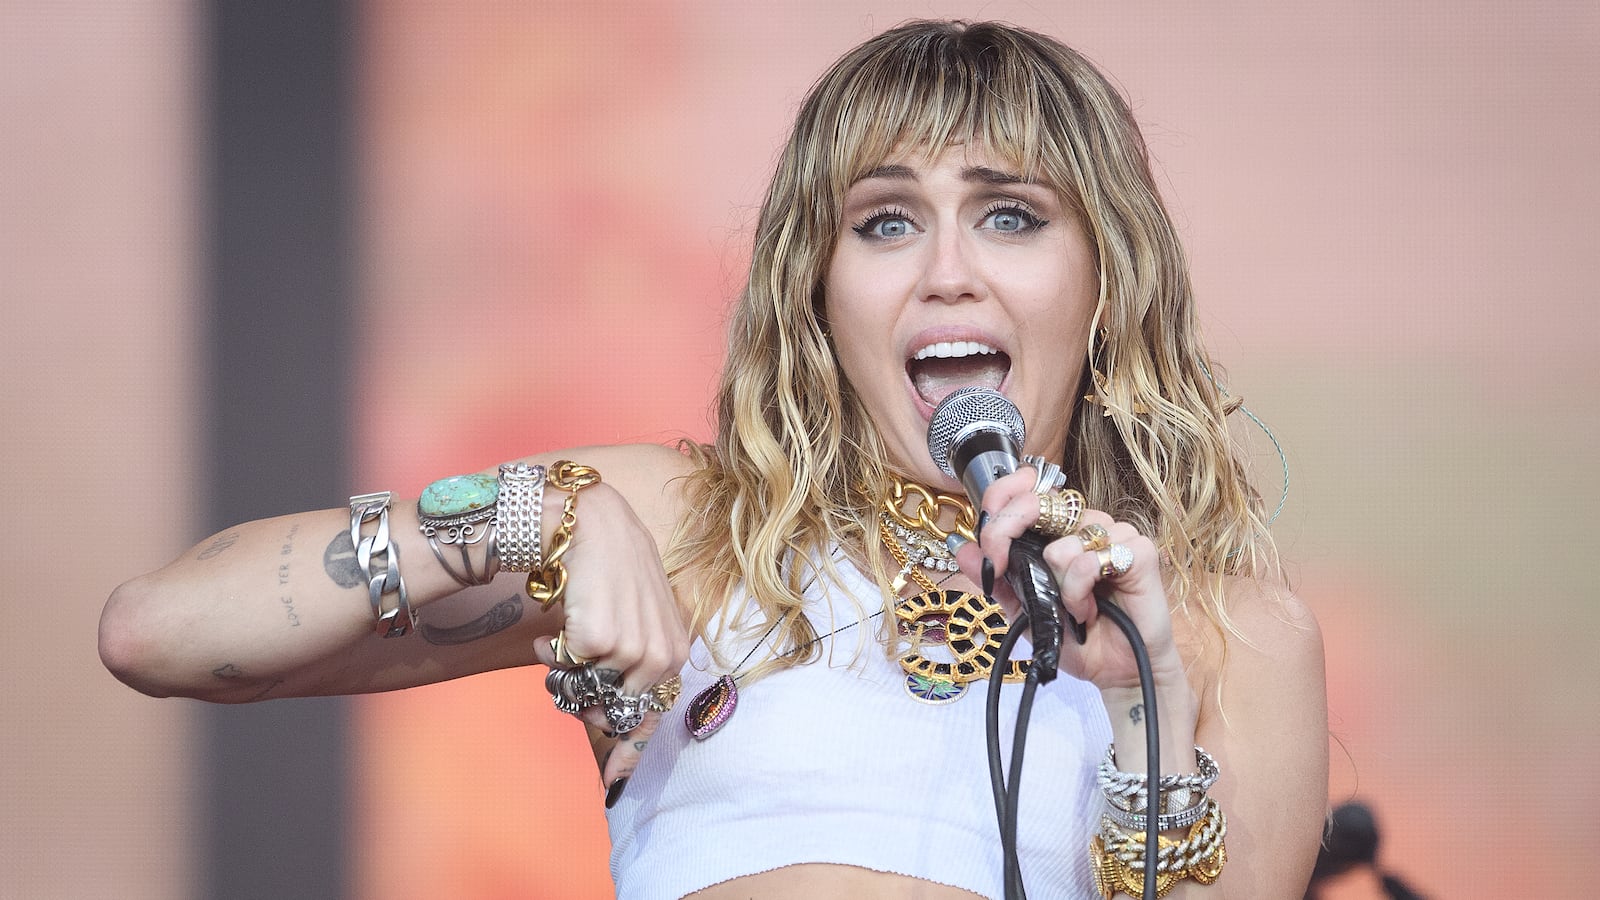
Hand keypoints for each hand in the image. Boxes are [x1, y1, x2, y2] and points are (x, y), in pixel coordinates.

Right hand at [529, 482, 689, 793]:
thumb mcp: (637, 617)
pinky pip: (563, 668)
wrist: (591, 524)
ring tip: (564, 634)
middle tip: (572, 662)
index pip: (652, 714)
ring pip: (585, 690)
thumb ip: (632, 668)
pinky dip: (549, 654)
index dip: (628, 747)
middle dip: (584, 697)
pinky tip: (554, 624)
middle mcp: (660, 655)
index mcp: (675, 651)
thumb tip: (617, 740)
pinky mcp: (598, 640)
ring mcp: (631, 649)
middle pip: (612, 709)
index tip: (615, 780)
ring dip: (564, 671)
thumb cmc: (611, 572)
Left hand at [953, 468, 1184, 691]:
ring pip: (1063, 542)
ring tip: (1072, 608)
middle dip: (1007, 532)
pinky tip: (1088, 610)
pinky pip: (1091, 559)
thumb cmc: (1074, 637)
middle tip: (1001, 567)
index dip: (1002, 495)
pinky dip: (1079, 590)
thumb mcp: (1023, 610)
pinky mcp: (1139, 552)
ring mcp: (1115, 534)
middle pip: (1040, 501)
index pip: (1029, 488)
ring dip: (1056, 584)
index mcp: (1058, 530)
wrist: (1113, 671)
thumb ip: (994, 578)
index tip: (986, 530)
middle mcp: (1085, 525)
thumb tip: (960, 548)